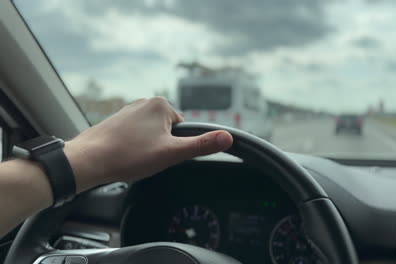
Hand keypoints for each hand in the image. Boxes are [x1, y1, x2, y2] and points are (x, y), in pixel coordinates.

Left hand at [64, 97, 232, 191]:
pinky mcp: (115, 121)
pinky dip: (132, 147)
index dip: (175, 146)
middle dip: (161, 147)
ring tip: (133, 158)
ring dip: (146, 148)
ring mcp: (128, 110)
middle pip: (167, 132)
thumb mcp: (172, 153)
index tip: (160, 154)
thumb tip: (228, 138)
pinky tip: (123, 156)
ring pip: (150, 135)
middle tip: (146, 158)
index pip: (182, 129)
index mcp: (161, 105)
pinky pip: (134, 136)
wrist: (88, 160)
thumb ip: (201, 145)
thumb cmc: (129, 156)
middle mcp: (144, 102)